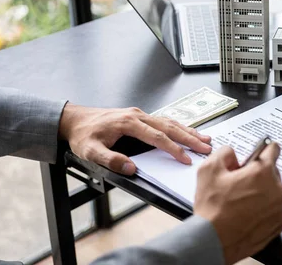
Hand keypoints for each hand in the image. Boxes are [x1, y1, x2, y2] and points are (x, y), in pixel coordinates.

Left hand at [58, 103, 211, 174]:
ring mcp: (140, 114)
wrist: (75, 119)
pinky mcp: (140, 116)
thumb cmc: (83, 135)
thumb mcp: (90, 151)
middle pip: (170, 126)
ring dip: (188, 131)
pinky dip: (179, 126)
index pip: (157, 137)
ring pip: (170, 121)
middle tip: (206, 147)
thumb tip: (131, 168)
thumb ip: (110, 159)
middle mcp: (138, 116)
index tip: (185, 159)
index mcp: (128, 123)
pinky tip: (188, 131)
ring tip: (205, 139)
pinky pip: (164, 120)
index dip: (173, 149)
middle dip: (190, 138)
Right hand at [194, 144, 281, 264]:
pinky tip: (248, 212)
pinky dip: (265, 208)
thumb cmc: (212, 208)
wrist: (213, 240)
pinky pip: (275, 208)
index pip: (273, 149)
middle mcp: (276, 188)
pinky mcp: (279, 223)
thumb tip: (232, 154)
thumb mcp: (209, 169)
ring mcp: (279, 207)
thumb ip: (225, 152)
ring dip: (262, 191)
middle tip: (240, 183)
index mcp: (262, 172)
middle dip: (258, 174)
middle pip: (271, 172)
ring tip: (241, 201)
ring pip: (273, 190)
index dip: (263, 149)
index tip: (259, 153)